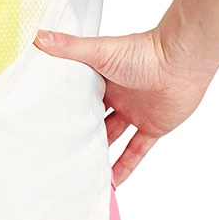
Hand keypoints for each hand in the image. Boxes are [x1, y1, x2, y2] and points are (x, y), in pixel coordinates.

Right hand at [34, 28, 213, 184]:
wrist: (181, 62)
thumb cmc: (143, 51)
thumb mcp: (99, 51)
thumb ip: (69, 47)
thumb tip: (36, 36)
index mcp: (102, 76)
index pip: (79, 93)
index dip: (64, 106)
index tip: (43, 119)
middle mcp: (118, 95)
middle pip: (94, 117)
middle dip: (79, 131)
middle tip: (56, 149)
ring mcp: (135, 112)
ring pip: (113, 136)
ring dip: (99, 152)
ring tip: (79, 169)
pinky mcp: (153, 127)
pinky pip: (137, 151)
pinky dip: (126, 166)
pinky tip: (113, 182)